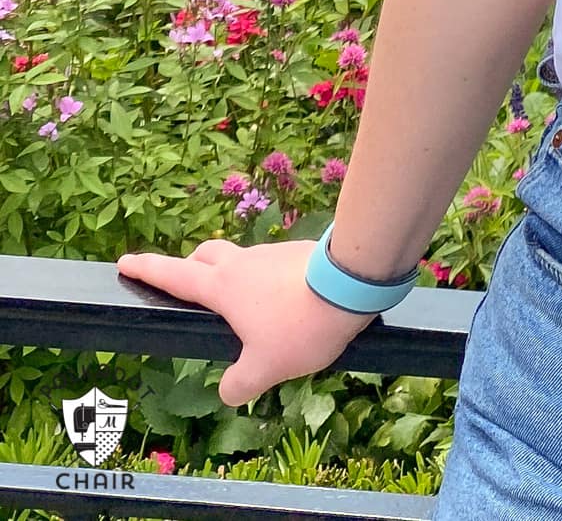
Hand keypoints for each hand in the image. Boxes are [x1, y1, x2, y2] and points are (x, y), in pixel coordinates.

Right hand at [117, 238, 376, 407]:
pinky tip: (285, 311)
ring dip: (234, 280)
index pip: (174, 275)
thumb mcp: (265, 368)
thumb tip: (230, 390)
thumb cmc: (300, 325)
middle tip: (185, 285)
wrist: (354, 281)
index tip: (125, 261)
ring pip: (242, 262)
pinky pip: (272, 269)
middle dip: (190, 268)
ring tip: (246, 317)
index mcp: (223, 286)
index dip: (147, 269)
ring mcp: (272, 254)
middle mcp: (243, 262)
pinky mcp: (299, 254)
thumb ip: (239, 384)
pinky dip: (266, 286)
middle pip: (206, 257)